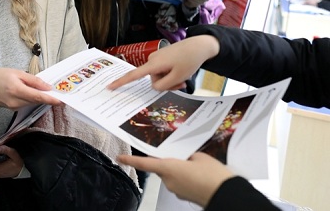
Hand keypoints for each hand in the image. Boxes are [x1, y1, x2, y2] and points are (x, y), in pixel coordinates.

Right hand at [0, 67, 61, 109]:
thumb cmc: (0, 76)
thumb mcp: (18, 73)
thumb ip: (33, 80)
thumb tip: (47, 87)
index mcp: (17, 90)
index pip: (38, 97)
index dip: (50, 99)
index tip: (61, 100)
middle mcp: (16, 101)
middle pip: (37, 100)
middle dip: (47, 97)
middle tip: (58, 92)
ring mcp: (14, 107)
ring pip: (32, 103)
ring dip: (39, 97)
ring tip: (42, 89)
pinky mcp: (13, 109)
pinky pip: (27, 104)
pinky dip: (31, 99)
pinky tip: (31, 92)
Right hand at [107, 35, 219, 91]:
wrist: (199, 45)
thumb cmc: (189, 60)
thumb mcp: (178, 77)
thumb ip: (163, 86)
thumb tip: (154, 87)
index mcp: (154, 64)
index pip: (134, 75)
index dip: (121, 82)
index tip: (109, 86)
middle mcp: (152, 60)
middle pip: (153, 80)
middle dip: (166, 84)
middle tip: (181, 83)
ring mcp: (156, 58)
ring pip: (159, 77)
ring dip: (170, 79)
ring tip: (183, 76)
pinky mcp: (161, 57)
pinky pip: (162, 70)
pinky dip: (170, 74)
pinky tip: (181, 70)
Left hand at [117, 152, 234, 206]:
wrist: (228, 195)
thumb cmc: (212, 175)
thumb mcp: (199, 156)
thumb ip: (187, 154)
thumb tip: (184, 157)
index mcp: (168, 169)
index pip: (144, 164)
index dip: (130, 160)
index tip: (119, 158)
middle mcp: (169, 181)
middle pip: (161, 167)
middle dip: (169, 159)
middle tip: (182, 152)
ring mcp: (177, 190)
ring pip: (172, 175)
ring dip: (179, 168)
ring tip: (197, 163)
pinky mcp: (185, 196)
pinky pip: (180, 182)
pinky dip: (186, 176)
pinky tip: (199, 173)